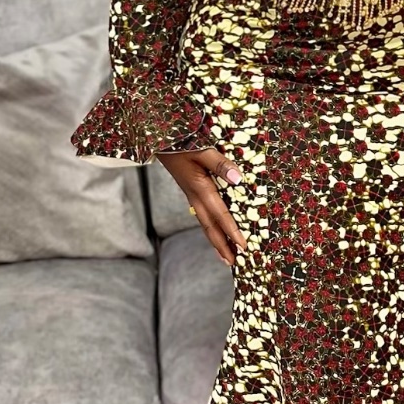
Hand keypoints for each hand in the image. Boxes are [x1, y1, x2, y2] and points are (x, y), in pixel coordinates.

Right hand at [156, 148, 247, 265]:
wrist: (160, 140)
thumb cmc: (182, 142)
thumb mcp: (202, 150)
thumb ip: (220, 164)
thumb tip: (238, 180)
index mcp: (200, 188)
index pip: (220, 215)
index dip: (232, 232)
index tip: (244, 247)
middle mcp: (195, 196)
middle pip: (210, 227)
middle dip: (222, 246)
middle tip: (233, 264)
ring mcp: (191, 195)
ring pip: (205, 224)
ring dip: (216, 241)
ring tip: (225, 257)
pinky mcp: (190, 191)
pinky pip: (203, 215)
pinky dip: (211, 228)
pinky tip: (215, 231)